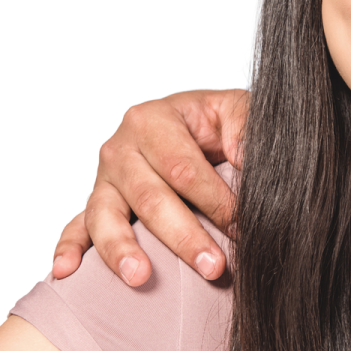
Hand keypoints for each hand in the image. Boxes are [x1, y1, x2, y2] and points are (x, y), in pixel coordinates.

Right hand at [52, 89, 248, 284]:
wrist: (200, 124)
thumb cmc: (219, 121)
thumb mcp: (238, 111)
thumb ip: (246, 129)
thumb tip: (244, 159)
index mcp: (153, 119)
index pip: (183, 169)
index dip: (215, 200)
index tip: (241, 226)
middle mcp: (121, 148)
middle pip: (150, 198)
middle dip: (185, 236)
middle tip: (214, 266)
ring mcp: (105, 178)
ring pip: (106, 217)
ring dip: (124, 250)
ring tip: (142, 277)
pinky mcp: (98, 202)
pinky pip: (78, 226)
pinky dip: (70, 249)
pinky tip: (67, 271)